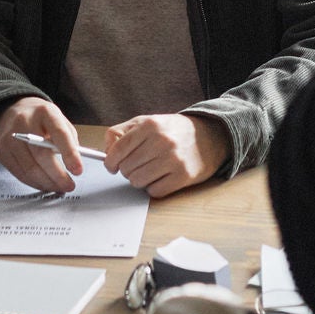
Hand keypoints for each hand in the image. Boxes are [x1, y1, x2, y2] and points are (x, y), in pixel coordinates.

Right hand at [0, 97, 82, 193]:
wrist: (12, 112)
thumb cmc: (41, 120)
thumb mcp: (59, 120)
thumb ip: (69, 140)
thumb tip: (74, 165)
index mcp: (45, 112)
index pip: (59, 133)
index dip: (70, 153)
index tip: (78, 170)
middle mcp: (24, 122)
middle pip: (42, 154)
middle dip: (58, 175)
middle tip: (69, 185)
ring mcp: (10, 136)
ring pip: (30, 168)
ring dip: (47, 183)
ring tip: (58, 187)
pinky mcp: (1, 150)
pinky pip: (19, 173)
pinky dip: (34, 182)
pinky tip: (44, 184)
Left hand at [102, 113, 226, 197]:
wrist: (208, 137)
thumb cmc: (172, 131)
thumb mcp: (146, 121)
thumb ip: (121, 132)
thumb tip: (106, 152)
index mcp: (150, 125)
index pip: (118, 150)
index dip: (110, 161)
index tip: (111, 165)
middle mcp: (162, 142)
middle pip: (126, 168)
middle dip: (126, 169)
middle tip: (135, 165)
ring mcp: (173, 160)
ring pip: (137, 181)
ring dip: (139, 179)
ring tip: (148, 170)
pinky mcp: (183, 177)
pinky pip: (154, 191)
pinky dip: (153, 187)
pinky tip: (160, 177)